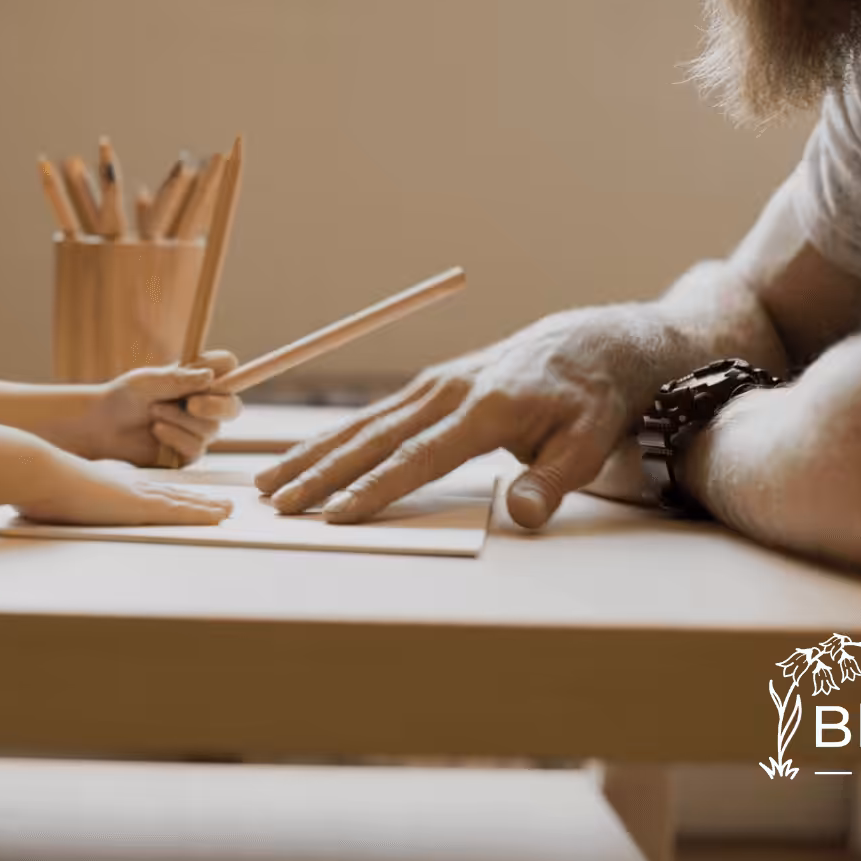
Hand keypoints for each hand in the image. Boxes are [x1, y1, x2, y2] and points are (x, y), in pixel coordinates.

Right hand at [15, 456, 233, 525]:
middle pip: (173, 496)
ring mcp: (138, 496)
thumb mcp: (60, 496)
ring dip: (206, 507)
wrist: (44, 474)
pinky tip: (219, 515)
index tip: (187, 500)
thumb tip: (43, 509)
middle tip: (222, 504)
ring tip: (228, 509)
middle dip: (198, 502)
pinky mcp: (140, 506)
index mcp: (115, 488)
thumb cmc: (44, 488)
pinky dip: (201, 514)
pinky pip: (178, 511)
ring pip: (182, 502)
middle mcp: (131, 489)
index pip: (151, 494)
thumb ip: (65, 500)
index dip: (172, 498)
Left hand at [78, 349, 243, 465]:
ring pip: (212, 429)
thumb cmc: (124, 397)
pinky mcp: (188, 454)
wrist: (101, 427)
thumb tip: (210, 376)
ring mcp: (198, 431)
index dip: (226, 368)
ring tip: (154, 413)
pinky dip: (176, 438)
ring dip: (181, 420)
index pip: (228, 368)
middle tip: (192, 404)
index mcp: (198, 379)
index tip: (212, 372)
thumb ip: (179, 379)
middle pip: (233, 406)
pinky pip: (197, 448)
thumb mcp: (149, 381)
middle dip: (216, 406)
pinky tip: (156, 430)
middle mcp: (204, 405)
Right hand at [253, 306, 659, 527]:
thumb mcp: (589, 442)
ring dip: (313, 453)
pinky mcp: (428, 388)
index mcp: (486, 407)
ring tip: (269, 483)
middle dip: (322, 473)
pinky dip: (332, 439)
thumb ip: (553, 481)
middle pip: (374, 438)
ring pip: (362, 424)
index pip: (419, 456)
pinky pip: (372, 417)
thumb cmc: (591, 399)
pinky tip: (302, 459)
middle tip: (279, 504)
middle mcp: (449, 391)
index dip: (377, 488)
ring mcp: (434, 386)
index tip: (339, 514)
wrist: (590, 345)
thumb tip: (524, 515)